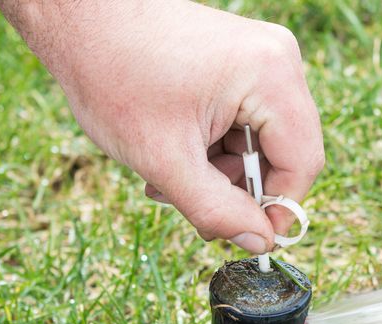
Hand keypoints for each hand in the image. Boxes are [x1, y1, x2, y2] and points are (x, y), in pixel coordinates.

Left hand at [0, 0, 324, 253]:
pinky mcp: (240, 62)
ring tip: (164, 175)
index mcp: (270, 76)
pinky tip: (172, 149)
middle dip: (236, 189)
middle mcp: (277, 60)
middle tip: (187, 204)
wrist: (79, 18)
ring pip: (259, 142)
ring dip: (217, 172)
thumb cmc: (113, 75)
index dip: (278, 208)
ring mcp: (260, 58)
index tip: (245, 237)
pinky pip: (243, 121)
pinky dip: (211, 147)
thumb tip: (259, 244)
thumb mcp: (164, 158)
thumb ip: (215, 209)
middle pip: (282, 153)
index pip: (302, 162)